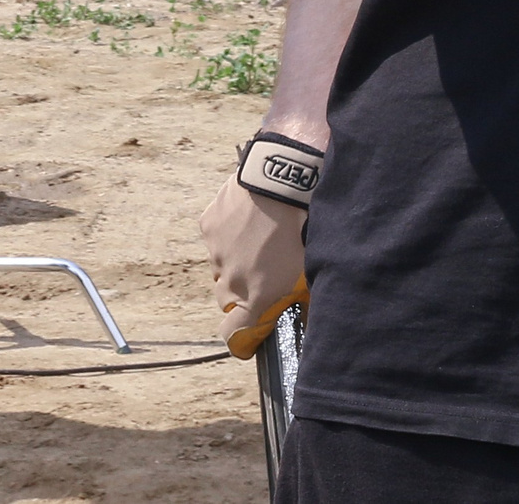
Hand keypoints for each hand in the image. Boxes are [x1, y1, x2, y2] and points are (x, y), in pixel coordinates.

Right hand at [200, 176, 307, 359]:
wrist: (285, 180)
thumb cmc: (305, 226)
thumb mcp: (310, 269)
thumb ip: (301, 298)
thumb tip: (305, 314)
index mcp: (256, 296)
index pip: (233, 336)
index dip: (241, 338)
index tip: (250, 334)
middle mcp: (230, 279)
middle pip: (226, 300)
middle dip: (242, 294)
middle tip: (265, 275)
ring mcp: (216, 251)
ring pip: (220, 266)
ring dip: (235, 261)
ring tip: (260, 239)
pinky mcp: (209, 224)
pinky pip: (215, 238)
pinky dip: (228, 234)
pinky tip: (248, 219)